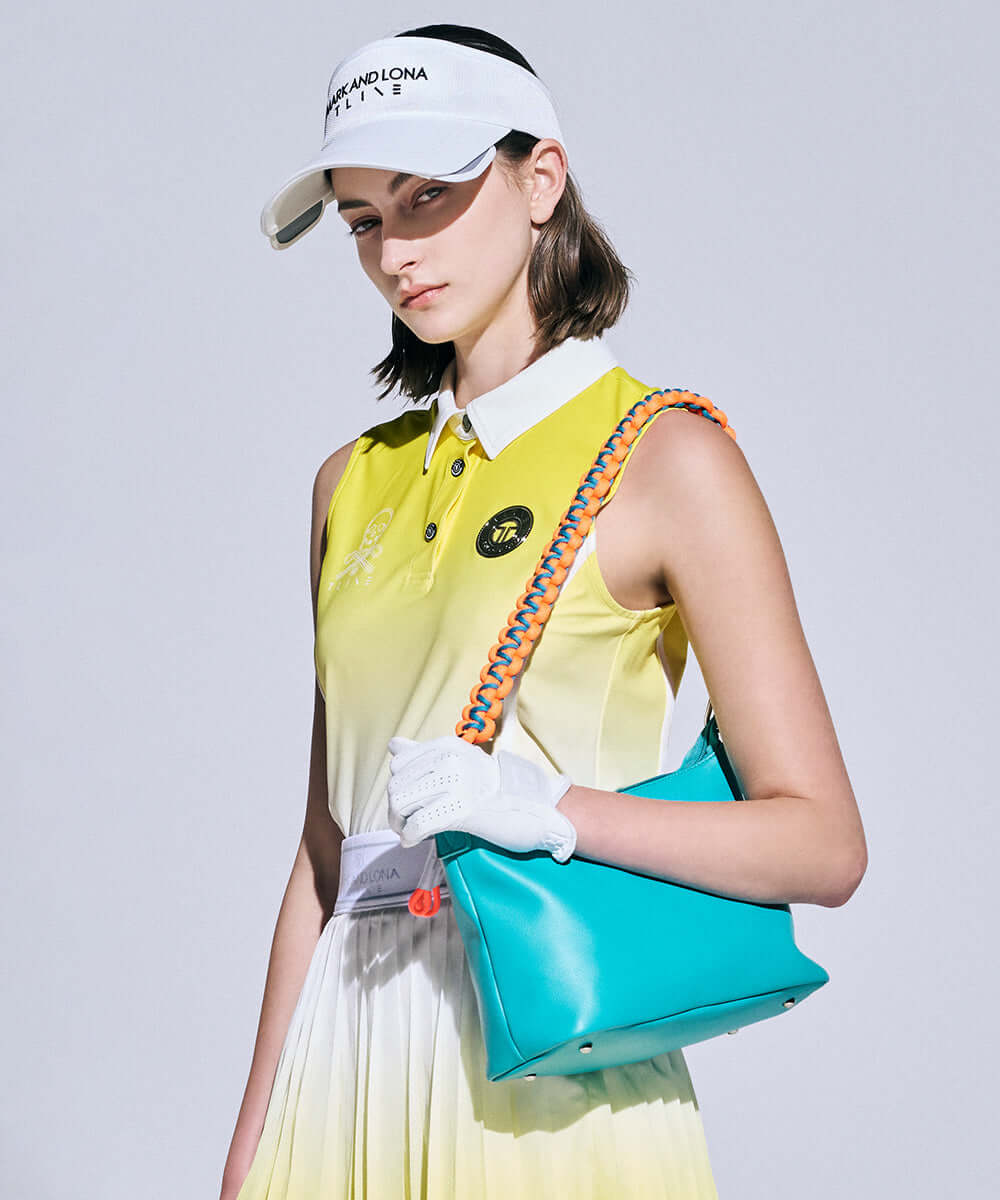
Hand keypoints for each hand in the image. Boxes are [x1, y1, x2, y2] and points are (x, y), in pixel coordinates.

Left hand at [386, 734, 576, 862]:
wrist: (534, 806)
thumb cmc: (496, 788)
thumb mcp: (460, 760)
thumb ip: (425, 753)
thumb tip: (394, 745)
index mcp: (447, 746)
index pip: (399, 762)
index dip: (398, 784)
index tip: (408, 799)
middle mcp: (449, 760)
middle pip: (397, 785)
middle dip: (394, 809)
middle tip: (404, 822)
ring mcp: (456, 785)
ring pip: (402, 804)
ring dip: (399, 823)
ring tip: (409, 831)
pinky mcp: (461, 811)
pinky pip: (418, 824)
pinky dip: (410, 835)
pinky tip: (415, 839)